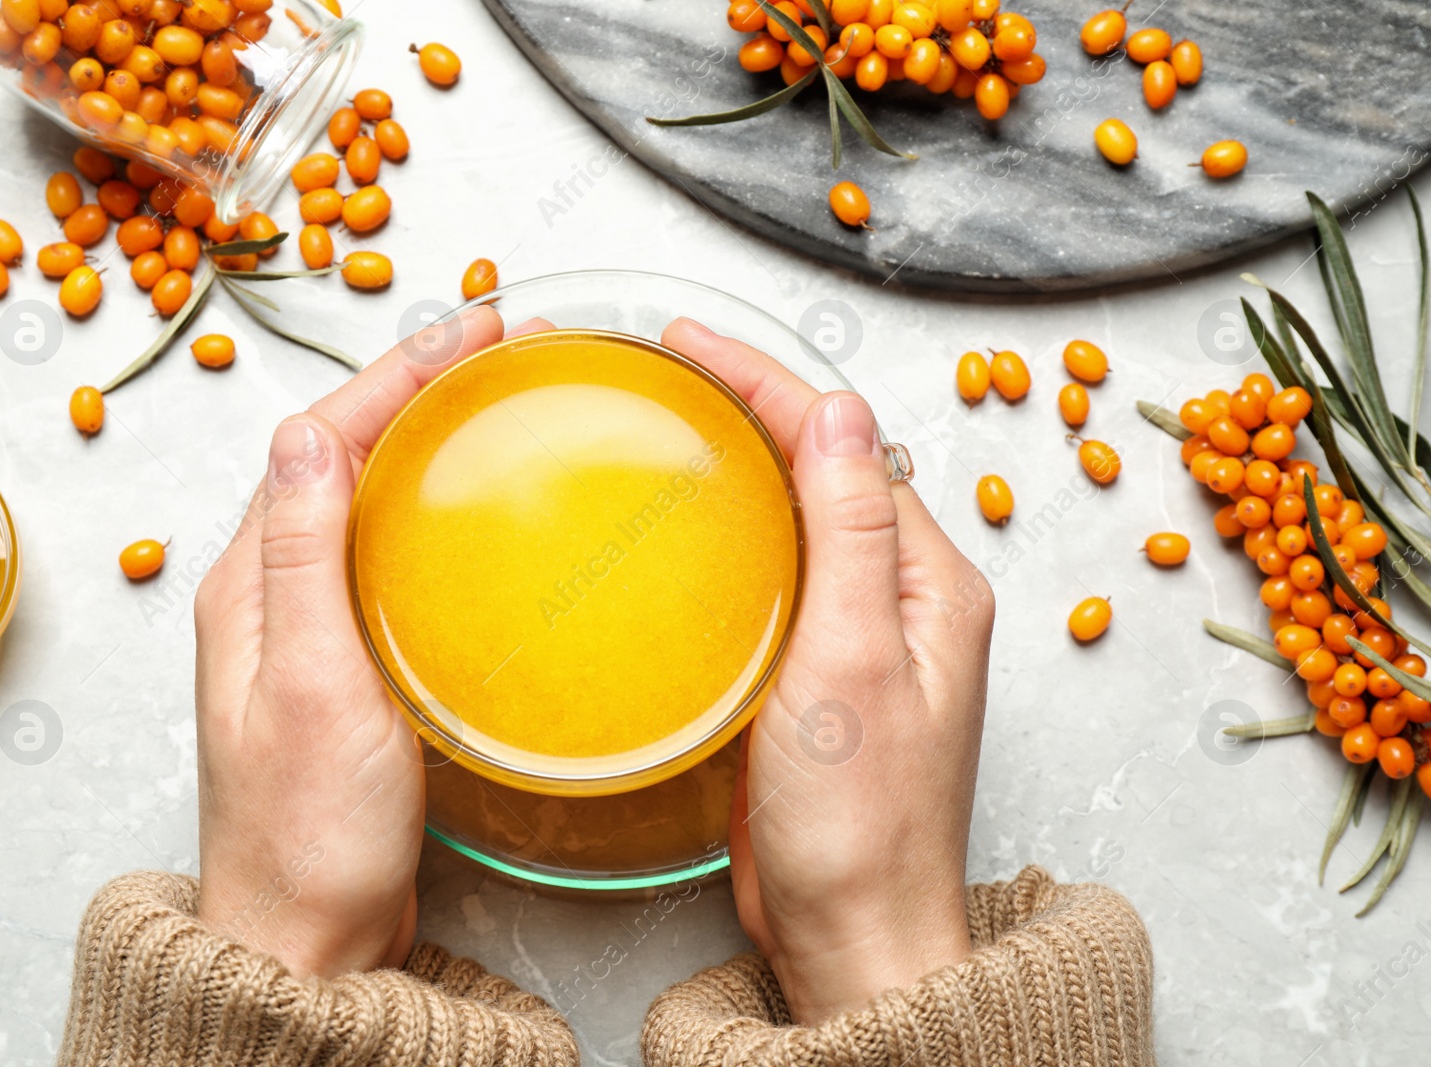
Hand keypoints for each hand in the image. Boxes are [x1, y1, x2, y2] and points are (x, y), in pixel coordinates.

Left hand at [193, 307, 505, 977]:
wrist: (307, 940)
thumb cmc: (307, 834)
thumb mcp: (308, 686)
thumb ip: (302, 560)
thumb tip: (302, 435)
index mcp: (251, 586)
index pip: (319, 443)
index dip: (395, 376)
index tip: (467, 331)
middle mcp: (270, 595)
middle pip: (337, 458)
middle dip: (409, 390)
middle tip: (488, 348)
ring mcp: (306, 630)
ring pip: (361, 502)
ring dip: (416, 441)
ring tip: (483, 401)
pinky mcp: (344, 665)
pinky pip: (383, 559)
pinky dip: (426, 514)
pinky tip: (469, 519)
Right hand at [659, 318, 993, 1023]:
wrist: (851, 936)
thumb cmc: (862, 825)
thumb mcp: (855, 661)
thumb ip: (849, 533)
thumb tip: (840, 412)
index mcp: (929, 584)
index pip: (844, 446)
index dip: (767, 383)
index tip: (694, 343)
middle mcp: (902, 601)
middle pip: (823, 470)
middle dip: (752, 407)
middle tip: (671, 366)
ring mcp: (858, 639)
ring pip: (798, 521)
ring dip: (742, 467)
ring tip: (674, 422)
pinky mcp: (815, 678)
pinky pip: (775, 582)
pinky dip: (732, 541)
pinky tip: (688, 535)